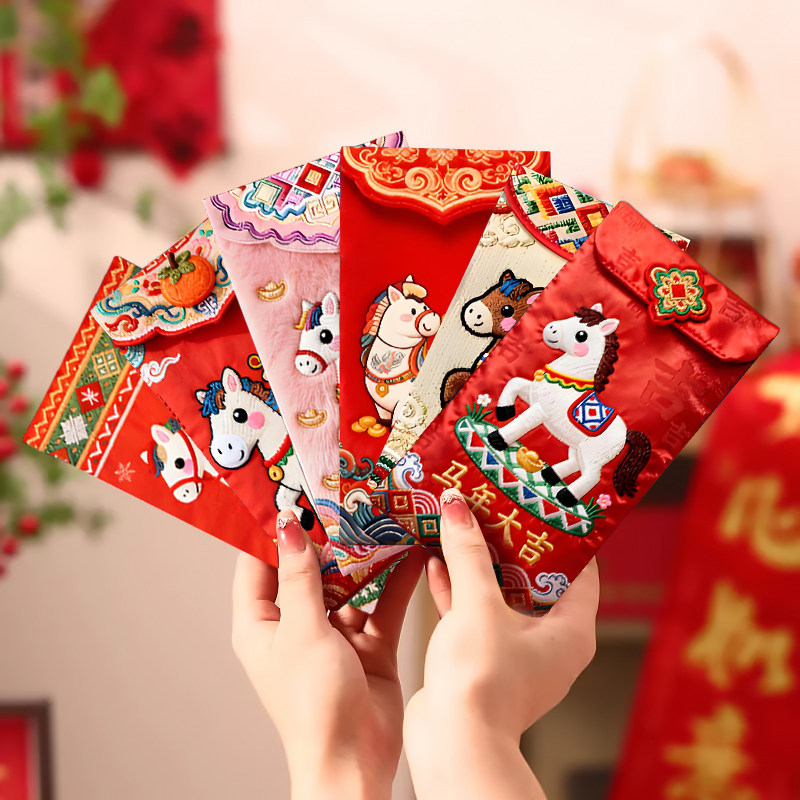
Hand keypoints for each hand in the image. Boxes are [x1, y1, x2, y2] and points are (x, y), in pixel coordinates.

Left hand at [232, 510, 422, 799]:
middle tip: (348, 497)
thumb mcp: (302, 632)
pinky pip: (380, 603)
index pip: (259, 564)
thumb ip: (300, 577)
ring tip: (383, 517)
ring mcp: (333, 634)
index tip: (291, 492)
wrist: (355, 761)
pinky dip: (394, 581)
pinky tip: (411, 554)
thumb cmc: (313, 706)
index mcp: (262, 625)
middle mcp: (296, 625)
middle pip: (310, 569)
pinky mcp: (367, 644)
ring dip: (366, 556)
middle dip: (330, 537)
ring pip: (349, 582)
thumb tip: (288, 528)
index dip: (273, 529)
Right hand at [404, 488, 598, 798]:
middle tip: (497, 506)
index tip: (543, 504)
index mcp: (570, 631)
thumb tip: (458, 507)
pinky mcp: (484, 662)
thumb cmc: (481, 682)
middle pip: (535, 579)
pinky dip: (458, 589)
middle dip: (511, 543)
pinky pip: (476, 615)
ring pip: (501, 597)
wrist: (451, 744)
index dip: (563, 536)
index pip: (581, 571)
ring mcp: (515, 655)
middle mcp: (549, 644)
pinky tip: (436, 562)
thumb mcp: (477, 604)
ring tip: (463, 525)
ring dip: (480, 565)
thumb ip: (469, 553)